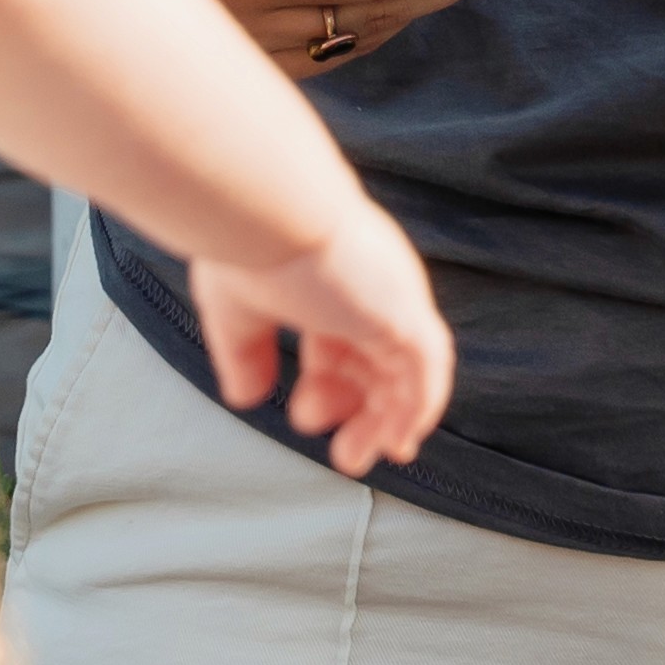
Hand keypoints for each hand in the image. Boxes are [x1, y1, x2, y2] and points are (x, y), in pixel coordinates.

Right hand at [179, 184, 457, 474]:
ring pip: (410, 371)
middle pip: (380, 360)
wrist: (264, 207)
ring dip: (389, 419)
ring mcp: (392, 298)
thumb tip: (246, 398)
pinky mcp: (404, 312)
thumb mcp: (235, 310)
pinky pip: (429, 370)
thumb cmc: (243, 244)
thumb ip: (246, 353)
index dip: (331, 384)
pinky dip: (418, 408)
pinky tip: (400, 441)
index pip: (345, 340)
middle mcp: (370, 286)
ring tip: (359, 457)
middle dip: (360, 409)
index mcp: (331, 277)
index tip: (303, 416)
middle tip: (342, 453)